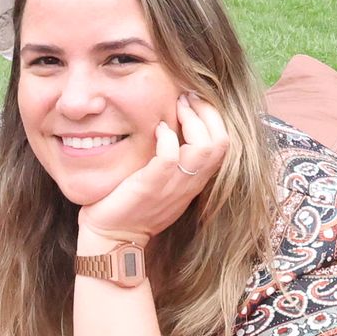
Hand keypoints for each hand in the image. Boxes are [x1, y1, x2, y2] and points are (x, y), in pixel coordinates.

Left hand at [78, 93, 226, 246]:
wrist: (113, 237)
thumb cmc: (133, 206)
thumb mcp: (163, 183)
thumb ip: (173, 161)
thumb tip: (170, 126)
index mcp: (195, 181)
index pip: (223, 144)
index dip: (214, 118)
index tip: (194, 101)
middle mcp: (190, 183)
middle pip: (221, 142)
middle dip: (207, 112)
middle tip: (186, 97)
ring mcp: (173, 185)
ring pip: (204, 148)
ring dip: (192, 120)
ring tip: (175, 107)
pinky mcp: (152, 186)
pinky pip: (171, 157)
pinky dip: (167, 137)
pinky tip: (157, 128)